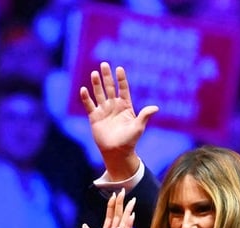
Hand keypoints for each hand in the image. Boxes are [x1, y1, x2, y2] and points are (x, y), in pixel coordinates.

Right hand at [79, 62, 157, 180]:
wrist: (117, 152)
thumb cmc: (130, 140)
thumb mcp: (139, 127)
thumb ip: (145, 116)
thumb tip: (156, 108)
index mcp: (125, 106)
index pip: (123, 89)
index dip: (121, 79)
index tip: (119, 68)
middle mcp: (114, 106)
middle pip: (109, 87)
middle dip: (107, 76)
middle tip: (104, 64)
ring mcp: (104, 111)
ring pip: (99, 94)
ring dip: (96, 84)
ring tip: (94, 73)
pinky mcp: (94, 118)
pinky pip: (89, 105)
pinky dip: (86, 98)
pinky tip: (84, 89)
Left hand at [81, 189, 137, 227]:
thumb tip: (84, 225)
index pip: (109, 218)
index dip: (111, 206)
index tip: (113, 195)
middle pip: (117, 216)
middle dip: (119, 203)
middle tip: (122, 190)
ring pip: (124, 222)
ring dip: (127, 211)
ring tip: (131, 200)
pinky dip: (129, 225)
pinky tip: (131, 216)